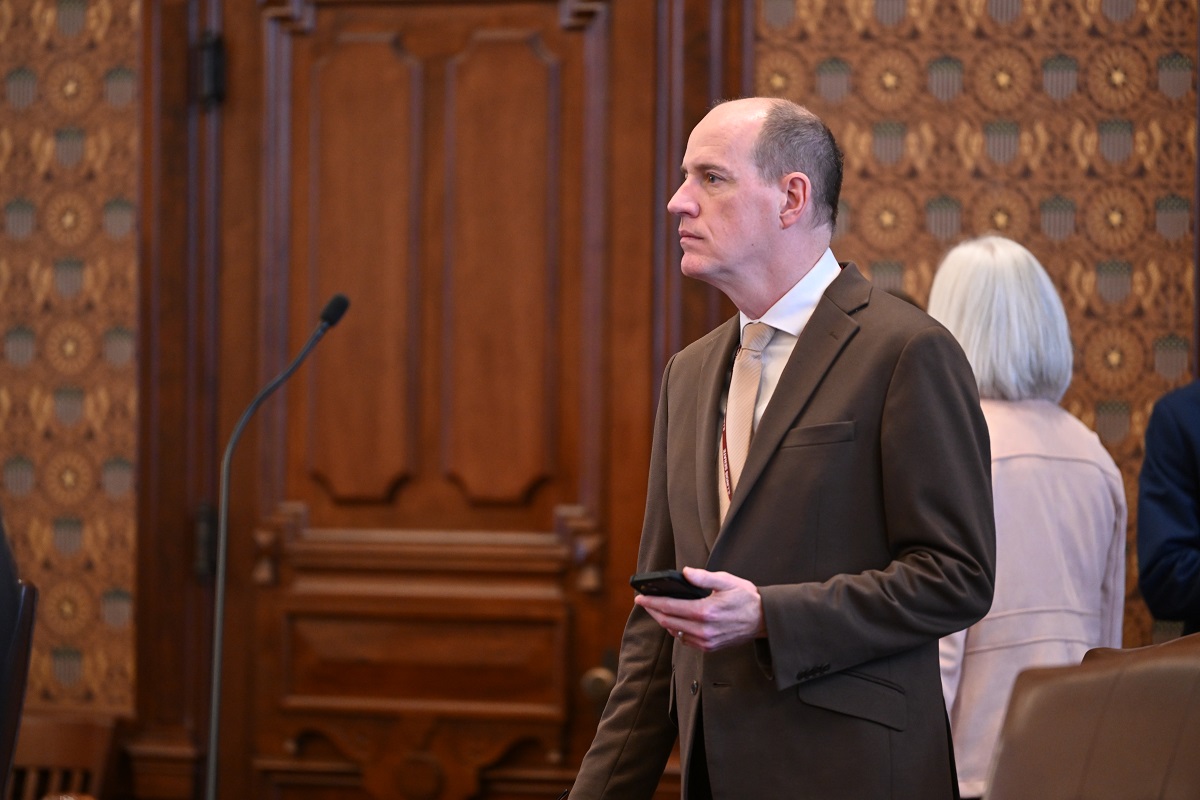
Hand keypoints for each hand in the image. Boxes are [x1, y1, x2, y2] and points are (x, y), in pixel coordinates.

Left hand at [633, 567, 765, 651]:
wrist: (764, 620)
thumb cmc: (746, 598)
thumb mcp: (727, 581)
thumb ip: (703, 578)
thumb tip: (684, 572)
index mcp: (706, 611)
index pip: (670, 607)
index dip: (652, 602)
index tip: (639, 597)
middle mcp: (704, 629)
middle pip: (668, 621)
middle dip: (653, 610)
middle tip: (643, 601)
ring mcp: (706, 641)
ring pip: (675, 632)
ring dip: (663, 621)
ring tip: (657, 609)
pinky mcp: (709, 647)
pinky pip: (685, 640)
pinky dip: (676, 630)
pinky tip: (674, 621)